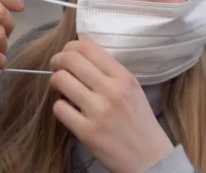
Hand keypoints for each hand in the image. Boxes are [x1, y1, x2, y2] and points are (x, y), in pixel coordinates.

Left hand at [49, 38, 173, 172]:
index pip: (87, 46)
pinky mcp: (87, 132)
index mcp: (123, 76)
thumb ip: (109, 69)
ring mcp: (98, 112)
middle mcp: (111, 90)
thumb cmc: (138, 120)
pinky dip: (60, 106)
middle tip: (57, 67)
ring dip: (56, 81)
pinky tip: (68, 110)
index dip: (70, 46)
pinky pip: (59, 108)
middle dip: (57, 60)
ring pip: (60, 80)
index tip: (68, 54)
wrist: (149, 158)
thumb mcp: (132, 88)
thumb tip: (81, 49)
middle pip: (70, 59)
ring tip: (61, 88)